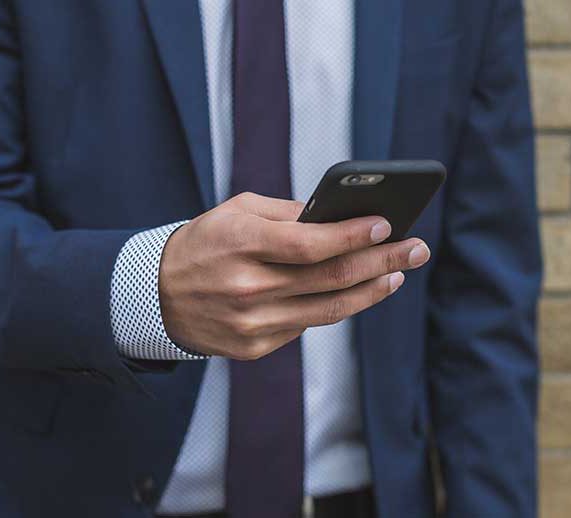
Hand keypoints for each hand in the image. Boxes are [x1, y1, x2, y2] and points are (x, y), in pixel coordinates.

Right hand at [158, 192, 430, 359]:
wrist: (154, 296)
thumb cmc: (204, 244)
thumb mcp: (236, 212)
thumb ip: (288, 214)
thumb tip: (340, 218)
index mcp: (241, 244)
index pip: (311, 244)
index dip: (354, 236)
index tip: (388, 225)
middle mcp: (248, 288)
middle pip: (332, 278)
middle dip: (382, 262)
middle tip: (416, 249)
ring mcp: (253, 323)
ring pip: (329, 309)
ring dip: (372, 290)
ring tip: (398, 274)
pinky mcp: (255, 347)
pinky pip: (307, 325)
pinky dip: (336, 306)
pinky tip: (358, 292)